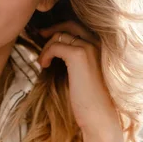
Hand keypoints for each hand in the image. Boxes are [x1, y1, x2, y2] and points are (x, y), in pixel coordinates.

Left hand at [37, 21, 120, 135]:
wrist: (100, 116)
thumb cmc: (91, 100)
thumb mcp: (85, 73)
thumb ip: (77, 58)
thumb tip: (57, 47)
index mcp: (102, 46)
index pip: (79, 27)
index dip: (62, 29)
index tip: (48, 36)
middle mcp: (98, 42)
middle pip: (70, 25)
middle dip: (53, 29)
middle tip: (40, 36)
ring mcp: (89, 47)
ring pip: (60, 35)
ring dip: (47, 46)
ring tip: (43, 62)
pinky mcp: (79, 55)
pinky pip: (55, 46)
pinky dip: (46, 54)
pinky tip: (44, 65)